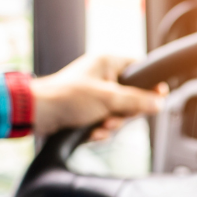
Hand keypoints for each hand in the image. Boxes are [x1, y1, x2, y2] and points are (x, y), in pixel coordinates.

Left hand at [30, 53, 167, 141]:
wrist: (37, 114)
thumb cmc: (67, 97)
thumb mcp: (108, 99)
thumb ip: (136, 101)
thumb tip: (159, 102)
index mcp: (107, 63)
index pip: (139, 68)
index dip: (149, 85)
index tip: (157, 97)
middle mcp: (101, 77)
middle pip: (130, 97)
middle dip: (123, 114)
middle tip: (114, 118)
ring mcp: (92, 95)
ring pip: (116, 114)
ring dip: (110, 125)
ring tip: (99, 127)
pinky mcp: (84, 112)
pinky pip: (102, 123)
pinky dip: (98, 130)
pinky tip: (91, 134)